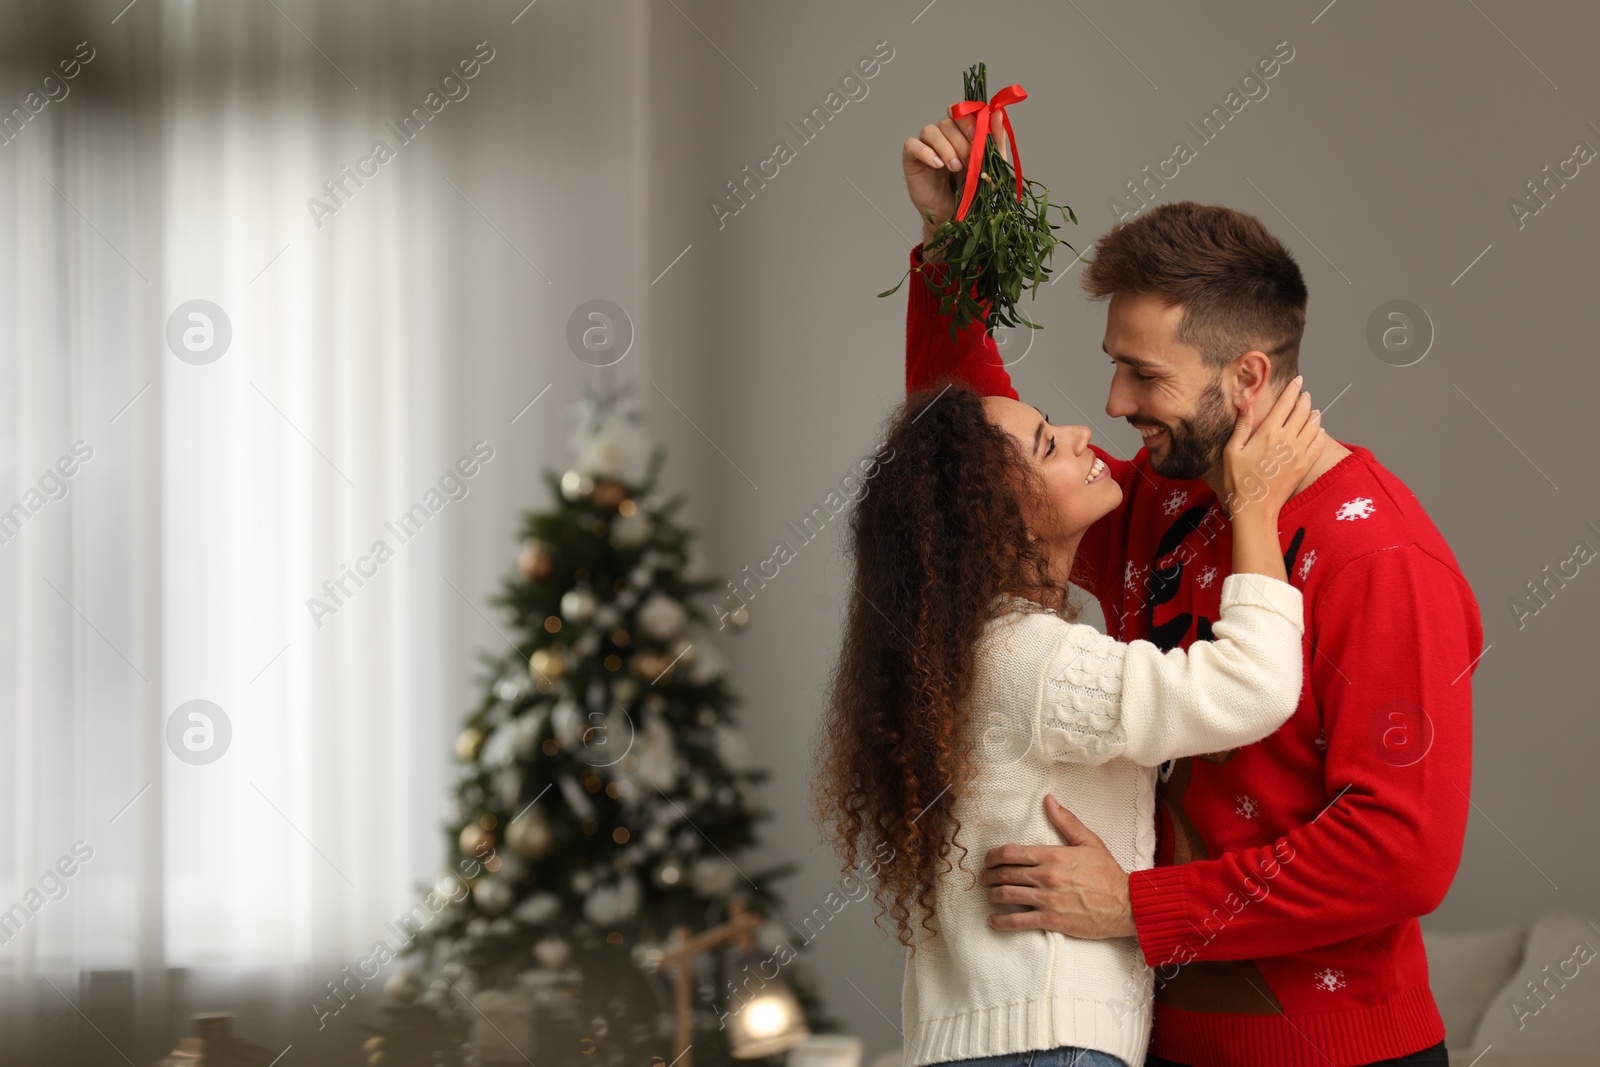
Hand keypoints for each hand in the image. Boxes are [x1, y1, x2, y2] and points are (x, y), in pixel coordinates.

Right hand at [902, 109, 1010, 257]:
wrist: (954, 218)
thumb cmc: (972, 193)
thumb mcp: (991, 167)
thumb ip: (995, 141)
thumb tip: (998, 114)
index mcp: (962, 133)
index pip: (962, 111)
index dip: (968, 119)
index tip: (976, 136)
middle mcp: (944, 136)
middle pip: (947, 121)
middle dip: (960, 141)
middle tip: (967, 162)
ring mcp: (927, 146)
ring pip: (930, 130)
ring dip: (945, 147)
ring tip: (954, 168)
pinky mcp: (912, 159)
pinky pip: (912, 144)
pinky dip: (925, 153)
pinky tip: (937, 166)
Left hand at [978, 795, 1135, 938]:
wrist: (1126, 904)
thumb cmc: (1108, 873)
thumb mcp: (1089, 841)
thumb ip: (1066, 821)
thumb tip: (1048, 800)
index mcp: (1053, 855)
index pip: (1011, 852)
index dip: (992, 856)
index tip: (988, 859)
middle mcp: (1046, 876)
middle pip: (1004, 873)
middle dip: (989, 875)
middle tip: (985, 878)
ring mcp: (1047, 899)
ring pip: (1006, 895)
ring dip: (992, 895)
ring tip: (989, 895)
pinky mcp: (1051, 920)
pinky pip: (1018, 922)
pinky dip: (1001, 922)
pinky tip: (993, 921)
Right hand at [1221, 374, 1325, 516]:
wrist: (1255, 507)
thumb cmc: (1239, 480)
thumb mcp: (1232, 451)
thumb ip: (1241, 426)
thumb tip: (1245, 404)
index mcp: (1267, 433)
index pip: (1285, 404)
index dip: (1293, 390)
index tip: (1298, 381)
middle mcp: (1286, 439)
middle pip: (1302, 412)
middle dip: (1304, 399)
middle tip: (1305, 394)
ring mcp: (1299, 453)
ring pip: (1313, 426)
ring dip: (1314, 414)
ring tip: (1313, 409)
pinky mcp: (1305, 465)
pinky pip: (1319, 443)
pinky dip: (1320, 433)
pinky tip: (1318, 430)